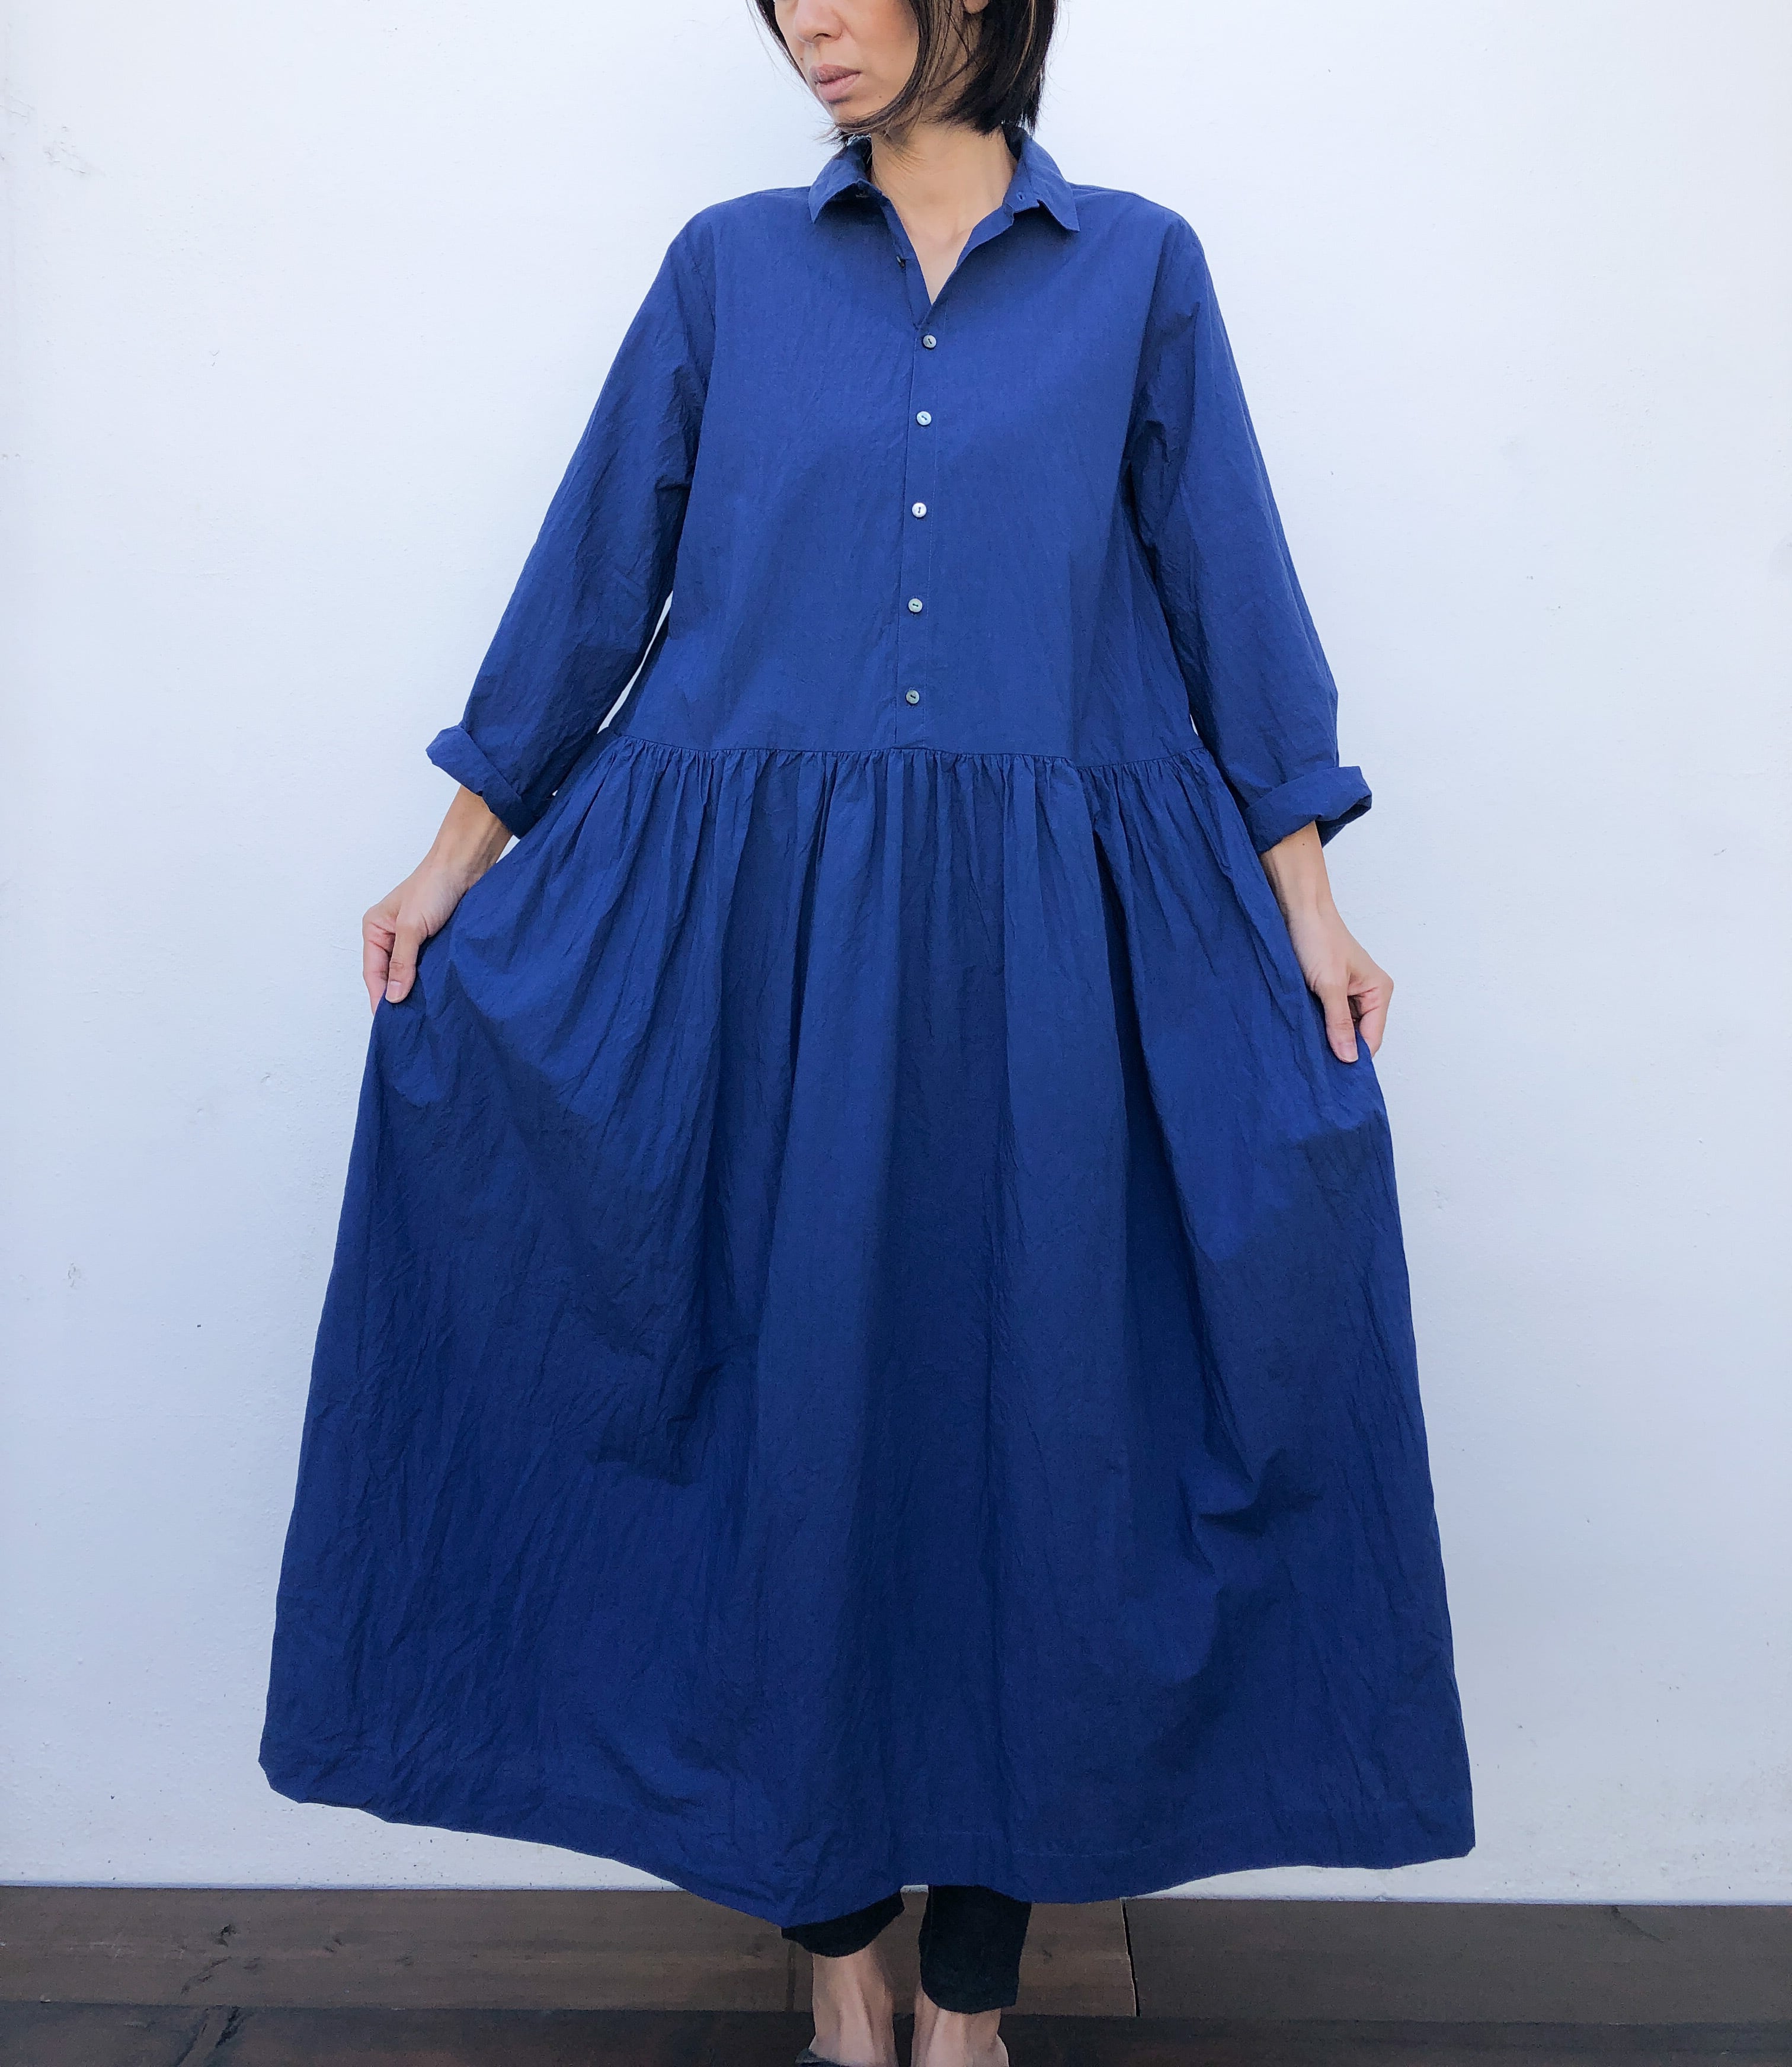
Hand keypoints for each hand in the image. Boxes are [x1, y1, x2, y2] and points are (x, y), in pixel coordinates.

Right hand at [362, 785, 511, 1010]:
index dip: (379, 997)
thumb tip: (393, 997)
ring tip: (424, 1014)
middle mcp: (391, 935)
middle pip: (390, 975)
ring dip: (417, 989)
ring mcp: (414, 938)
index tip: (388, 1022)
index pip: (373, 972)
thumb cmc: (434, 886)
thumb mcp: (411, 927)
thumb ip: (402, 963)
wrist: (466, 865)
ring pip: (411, 972)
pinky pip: (429, 966)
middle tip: (408, 1023)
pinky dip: (432, 979)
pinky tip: (438, 995)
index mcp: (375, 929)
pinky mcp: (436, 939)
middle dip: (397, 996)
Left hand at [1257, 821, 1391, 1062]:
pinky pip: (1326, 1017)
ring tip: (1308, 1047)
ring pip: (1340, 1028)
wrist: (1297, 909)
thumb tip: (1350, 1058)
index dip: (1354, 1057)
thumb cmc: (1318, 938)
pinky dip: (1316, 1025)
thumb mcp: (1329, 985)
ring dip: (1325, 1036)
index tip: (1333, 1076)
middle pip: (1357, 1036)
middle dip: (1339, 1047)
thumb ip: (1339, 1023)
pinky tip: (1303, 1031)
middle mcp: (1368, 994)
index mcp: (1379, 991)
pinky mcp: (1327, 990)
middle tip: (1316, 1065)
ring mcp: (1347, 993)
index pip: (1372, 1039)